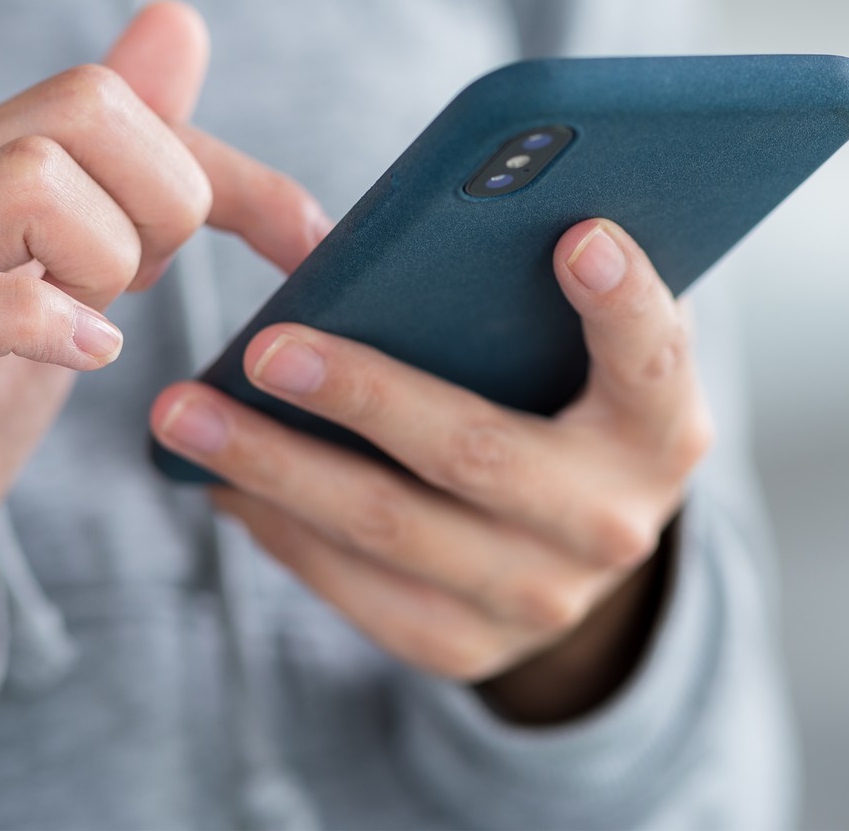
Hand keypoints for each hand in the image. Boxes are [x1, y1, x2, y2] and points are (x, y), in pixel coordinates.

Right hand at [0, 1, 327, 655]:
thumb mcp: (70, 259)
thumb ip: (124, 154)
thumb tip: (176, 19)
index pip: (117, 97)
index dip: (233, 173)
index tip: (305, 242)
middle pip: (84, 105)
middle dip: (167, 198)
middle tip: (147, 285)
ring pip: (32, 178)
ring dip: (109, 258)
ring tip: (95, 321)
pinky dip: (51, 325)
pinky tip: (84, 356)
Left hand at [149, 218, 713, 722]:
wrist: (583, 549)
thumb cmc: (573, 399)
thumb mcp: (593, 343)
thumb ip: (557, 280)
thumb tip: (472, 202)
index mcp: (662, 426)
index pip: (652, 354)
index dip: (622, 299)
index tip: (578, 235)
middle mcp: (615, 521)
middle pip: (475, 451)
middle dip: (361, 396)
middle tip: (264, 347)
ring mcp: (541, 597)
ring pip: (388, 528)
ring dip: (275, 467)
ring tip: (185, 413)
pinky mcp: (467, 646)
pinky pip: (355, 587)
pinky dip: (281, 527)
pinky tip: (221, 478)